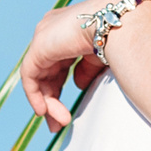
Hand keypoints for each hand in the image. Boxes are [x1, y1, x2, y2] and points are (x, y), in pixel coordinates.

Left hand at [21, 0, 126, 129]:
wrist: (121, 25)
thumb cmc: (119, 38)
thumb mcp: (100, 58)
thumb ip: (86, 70)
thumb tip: (77, 85)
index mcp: (67, 29)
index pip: (58, 64)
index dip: (60, 89)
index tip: (66, 113)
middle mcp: (52, 30)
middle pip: (47, 72)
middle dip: (52, 100)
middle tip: (58, 125)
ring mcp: (44, 36)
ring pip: (39, 77)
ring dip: (48, 103)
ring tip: (59, 123)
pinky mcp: (38, 46)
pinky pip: (29, 76)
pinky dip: (34, 95)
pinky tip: (43, 112)